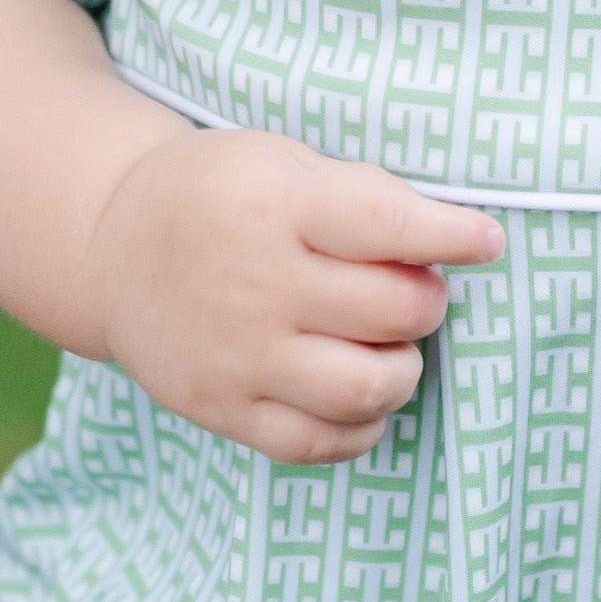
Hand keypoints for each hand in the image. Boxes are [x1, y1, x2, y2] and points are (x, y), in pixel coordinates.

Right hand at [85, 127, 503, 464]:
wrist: (112, 246)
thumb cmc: (220, 191)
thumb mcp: (282, 159)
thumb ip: (357, 194)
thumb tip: (443, 239)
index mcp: (276, 206)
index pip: (386, 224)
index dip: (452, 234)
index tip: (488, 240)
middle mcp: (258, 285)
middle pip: (390, 311)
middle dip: (431, 300)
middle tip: (425, 288)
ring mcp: (239, 356)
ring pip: (365, 388)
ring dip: (406, 367)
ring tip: (395, 343)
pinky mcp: (224, 410)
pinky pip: (318, 442)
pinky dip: (363, 425)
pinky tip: (364, 390)